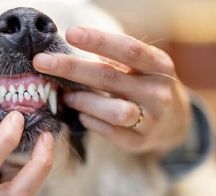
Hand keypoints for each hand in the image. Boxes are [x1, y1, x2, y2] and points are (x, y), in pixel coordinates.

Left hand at [33, 27, 190, 154]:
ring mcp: (151, 119)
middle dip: (71, 68)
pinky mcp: (139, 141)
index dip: (99, 40)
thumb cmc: (146, 85)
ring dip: (82, 101)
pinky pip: (108, 131)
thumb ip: (114, 59)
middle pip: (109, 77)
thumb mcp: (141, 67)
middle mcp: (158, 92)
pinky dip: (89, 121)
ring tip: (66, 96)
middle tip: (41, 62)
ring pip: (111, 110)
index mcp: (160, 65)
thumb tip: (71, 48)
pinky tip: (82, 115)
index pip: (128, 50)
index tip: (70, 33)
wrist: (174, 122)